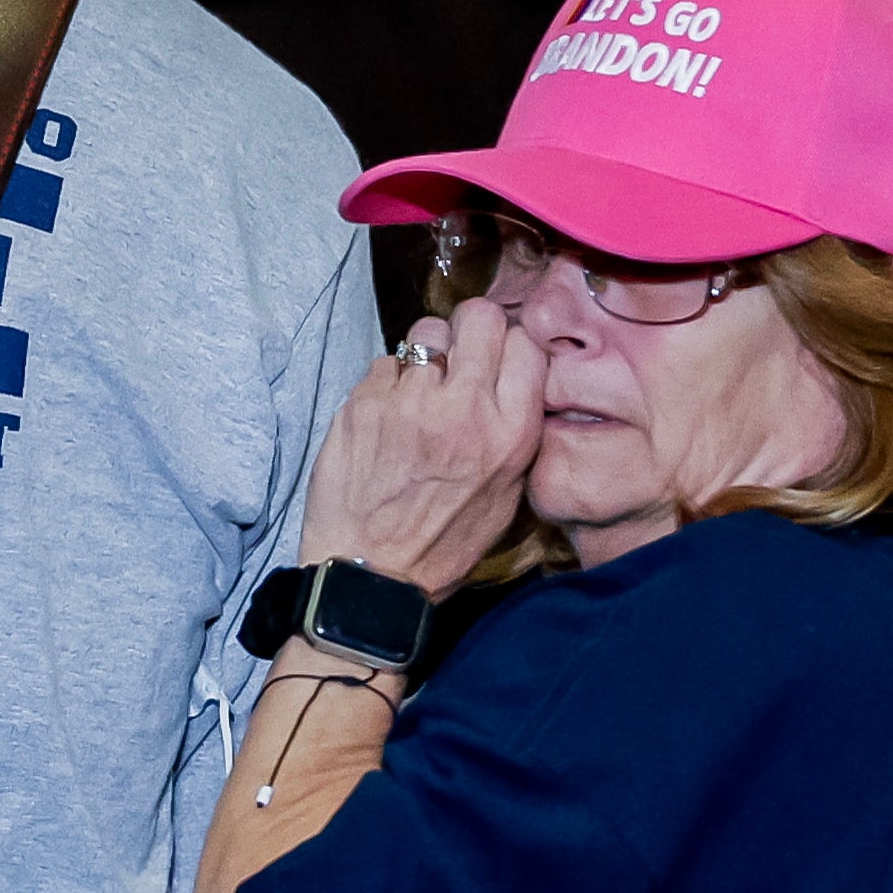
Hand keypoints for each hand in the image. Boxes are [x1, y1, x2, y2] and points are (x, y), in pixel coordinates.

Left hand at [303, 303, 541, 597]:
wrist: (372, 576)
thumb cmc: (444, 544)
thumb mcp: (507, 495)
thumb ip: (514, 429)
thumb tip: (512, 379)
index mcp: (512, 433)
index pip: (526, 344)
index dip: (510, 345)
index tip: (496, 360)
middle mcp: (467, 408)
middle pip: (478, 317)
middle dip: (468, 329)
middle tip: (457, 357)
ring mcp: (412, 401)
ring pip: (425, 333)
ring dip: (424, 355)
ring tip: (417, 391)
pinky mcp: (365, 403)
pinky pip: (384, 364)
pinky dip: (386, 384)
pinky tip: (384, 417)